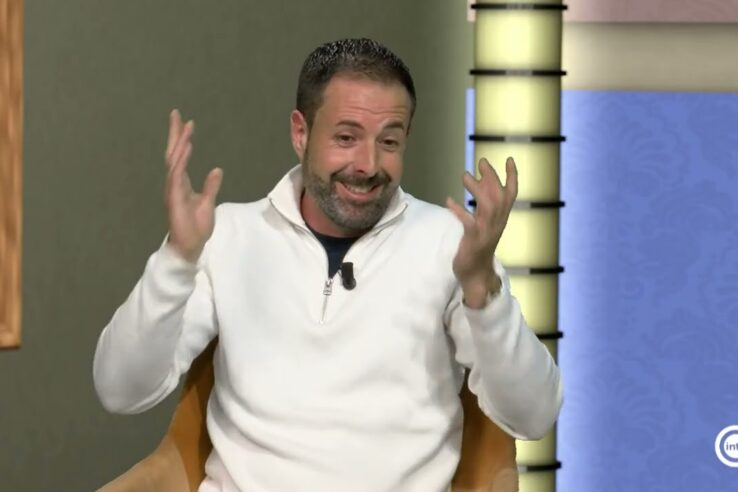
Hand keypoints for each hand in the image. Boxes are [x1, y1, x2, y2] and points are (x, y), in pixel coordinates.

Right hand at [164, 109, 222, 262]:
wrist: (189, 247)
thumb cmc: (196, 228)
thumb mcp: (208, 203)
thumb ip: (211, 186)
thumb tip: (217, 169)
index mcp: (181, 183)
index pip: (180, 156)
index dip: (183, 139)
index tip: (187, 122)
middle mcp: (175, 183)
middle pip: (173, 153)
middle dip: (175, 133)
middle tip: (176, 113)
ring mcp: (173, 190)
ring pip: (174, 161)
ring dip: (180, 143)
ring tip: (185, 126)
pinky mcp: (174, 198)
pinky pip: (177, 175)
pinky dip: (181, 160)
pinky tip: (186, 148)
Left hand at [446, 157, 517, 295]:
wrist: (476, 273)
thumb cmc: (478, 244)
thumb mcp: (483, 221)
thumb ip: (482, 202)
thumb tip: (478, 179)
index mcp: (501, 217)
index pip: (511, 194)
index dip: (512, 176)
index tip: (509, 159)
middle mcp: (497, 222)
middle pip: (499, 196)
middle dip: (492, 177)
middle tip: (482, 161)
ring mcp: (487, 231)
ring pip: (488, 206)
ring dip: (476, 190)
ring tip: (463, 176)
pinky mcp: (474, 239)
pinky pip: (468, 222)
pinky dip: (459, 210)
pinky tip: (448, 200)